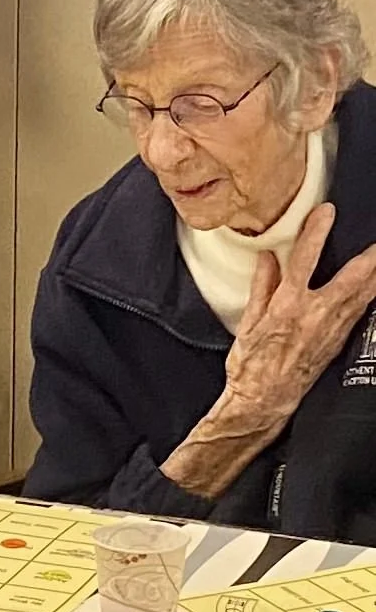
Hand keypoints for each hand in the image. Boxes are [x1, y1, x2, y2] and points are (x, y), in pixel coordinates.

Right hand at [224, 203, 375, 421]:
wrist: (265, 399)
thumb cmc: (252, 365)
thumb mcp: (248, 323)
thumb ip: (262, 287)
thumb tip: (268, 259)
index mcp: (288, 305)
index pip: (305, 259)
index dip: (316, 232)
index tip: (326, 212)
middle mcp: (316, 313)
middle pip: (355, 275)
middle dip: (372, 254)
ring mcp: (334, 326)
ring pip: (367, 291)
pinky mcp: (342, 338)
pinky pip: (363, 308)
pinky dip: (372, 293)